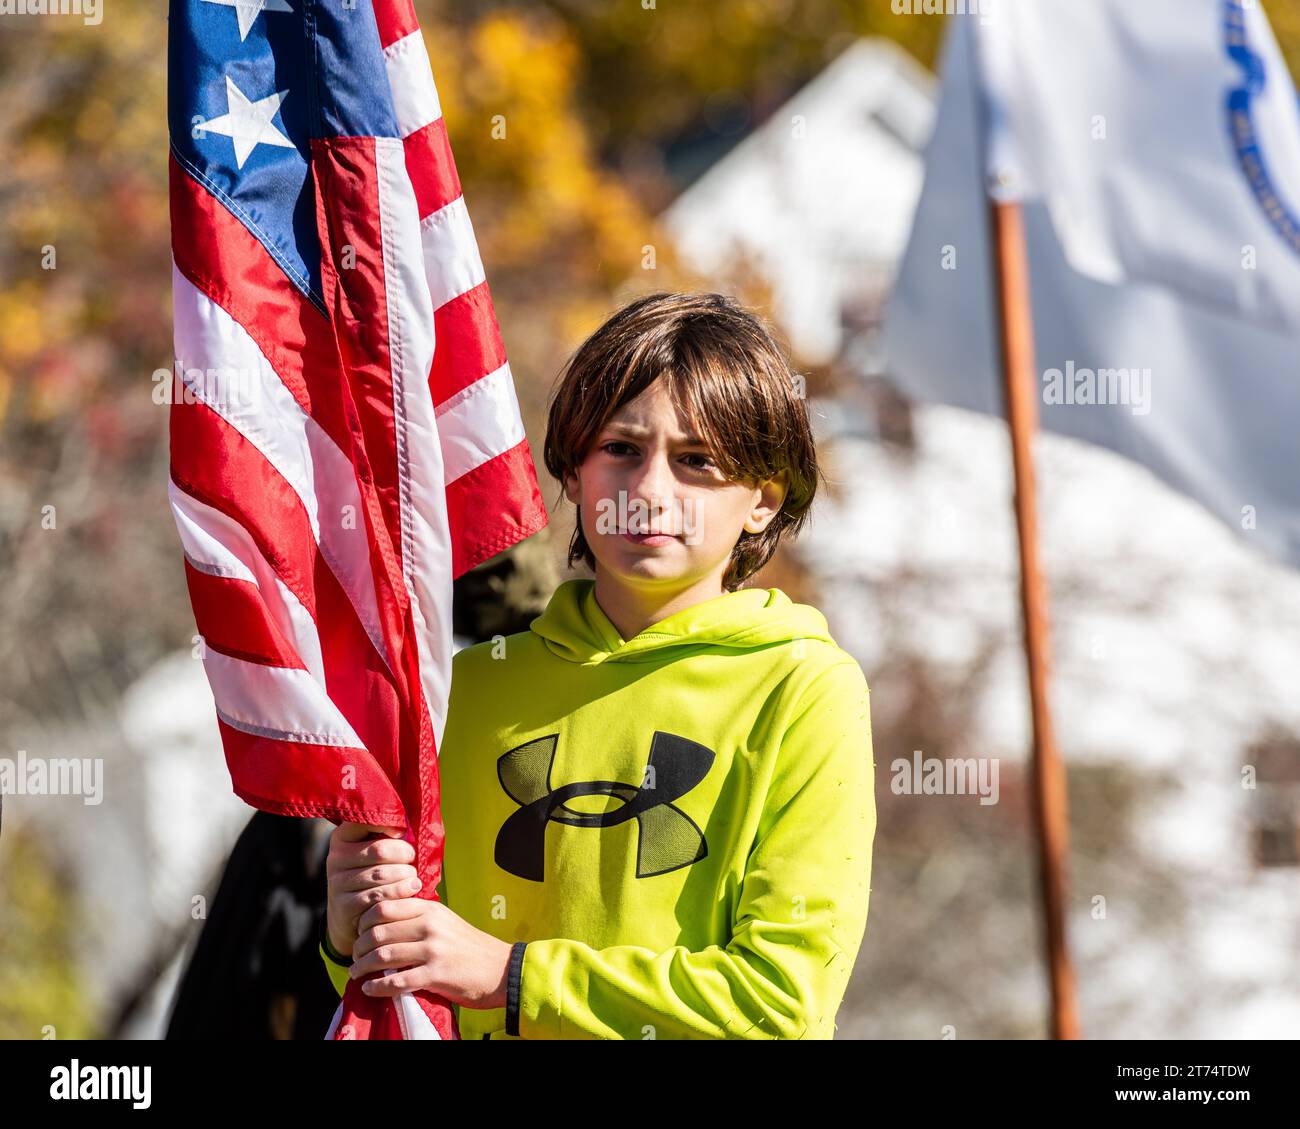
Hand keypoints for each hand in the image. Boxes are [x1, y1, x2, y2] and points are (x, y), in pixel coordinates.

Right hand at [324, 821, 419, 957]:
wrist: (352, 918)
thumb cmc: (374, 877)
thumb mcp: (374, 854)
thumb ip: (387, 837)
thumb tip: (410, 828)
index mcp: (342, 837)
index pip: (365, 821)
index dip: (389, 824)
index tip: (402, 833)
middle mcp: (336, 858)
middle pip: (379, 850)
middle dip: (404, 855)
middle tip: (414, 861)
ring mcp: (337, 883)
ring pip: (381, 875)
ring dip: (405, 877)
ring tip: (415, 879)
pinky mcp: (343, 906)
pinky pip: (379, 897)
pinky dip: (400, 894)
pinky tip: (410, 893)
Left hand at [348, 896, 513, 1010]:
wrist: (501, 969)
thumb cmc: (470, 946)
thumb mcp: (446, 921)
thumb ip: (419, 917)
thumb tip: (384, 922)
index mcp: (431, 909)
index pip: (385, 907)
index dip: (364, 921)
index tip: (359, 933)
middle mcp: (430, 926)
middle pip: (379, 931)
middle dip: (359, 946)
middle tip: (354, 956)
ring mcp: (433, 950)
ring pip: (383, 955)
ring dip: (363, 966)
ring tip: (357, 972)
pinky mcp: (436, 975)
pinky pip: (397, 981)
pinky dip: (377, 986)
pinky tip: (370, 988)